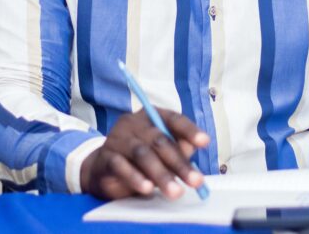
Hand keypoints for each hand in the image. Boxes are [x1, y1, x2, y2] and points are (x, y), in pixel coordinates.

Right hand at [80, 108, 210, 200]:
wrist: (104, 168)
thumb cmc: (141, 158)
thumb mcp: (162, 152)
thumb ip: (178, 148)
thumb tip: (191, 149)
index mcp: (151, 117)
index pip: (173, 119)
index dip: (189, 130)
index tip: (205, 142)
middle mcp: (134, 123)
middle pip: (160, 140)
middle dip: (180, 162)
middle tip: (195, 181)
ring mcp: (118, 139)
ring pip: (143, 154)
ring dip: (161, 174)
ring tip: (175, 192)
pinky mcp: (106, 157)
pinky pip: (121, 166)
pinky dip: (136, 178)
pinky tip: (147, 189)